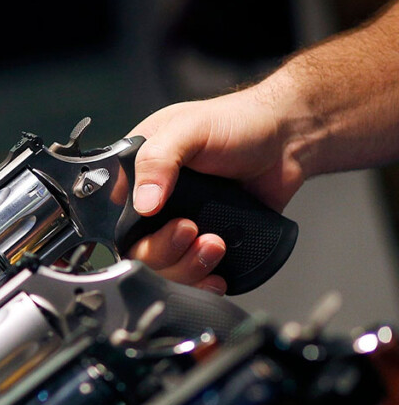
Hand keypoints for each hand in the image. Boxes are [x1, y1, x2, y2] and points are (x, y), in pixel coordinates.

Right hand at [126, 82, 305, 292]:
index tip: (172, 223)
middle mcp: (154, 204)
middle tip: (193, 231)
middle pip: (139, 252)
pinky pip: (193, 275)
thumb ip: (158, 160)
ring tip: (215, 245)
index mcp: (138, 175)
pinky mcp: (205, 242)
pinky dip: (202, 282)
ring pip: (165, 269)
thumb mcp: (189, 129)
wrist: (287, 141)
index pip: (116, 219)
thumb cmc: (238, 122)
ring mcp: (179, 225)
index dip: (135, 233)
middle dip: (167, 252)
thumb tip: (144, 204)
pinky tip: (216, 274)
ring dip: (188, 267)